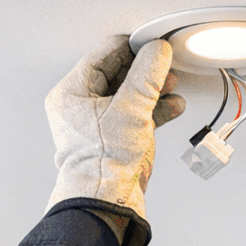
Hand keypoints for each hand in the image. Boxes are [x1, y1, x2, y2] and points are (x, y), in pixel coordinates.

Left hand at [46, 36, 185, 220]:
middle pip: (120, 72)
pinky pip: (138, 114)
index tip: (154, 44)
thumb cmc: (103, 163)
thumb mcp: (129, 108)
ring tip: (171, 86)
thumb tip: (158, 51)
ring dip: (155, 89)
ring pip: (131, 93)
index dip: (132, 48)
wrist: (106, 201)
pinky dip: (156, 109)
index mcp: (72, 92)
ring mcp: (100, 123)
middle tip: (165, 66)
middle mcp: (83, 105)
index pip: (105, 54)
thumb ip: (147, 75)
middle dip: (146, 70)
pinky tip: (173, 106)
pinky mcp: (117, 138)